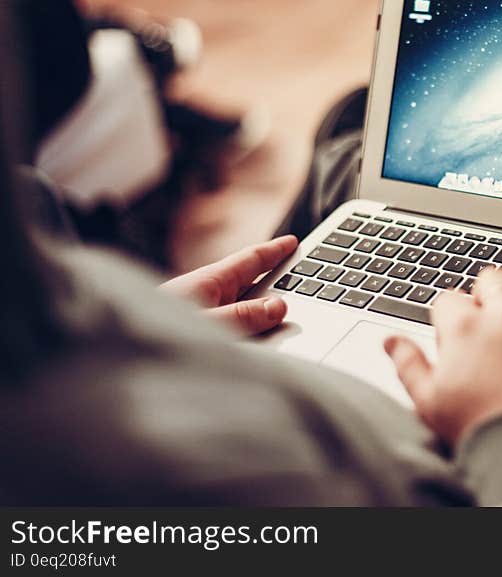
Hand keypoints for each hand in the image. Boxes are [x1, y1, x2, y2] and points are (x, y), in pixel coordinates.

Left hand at [160, 235, 297, 334]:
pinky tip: (246, 335)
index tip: (292, 241)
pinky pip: (225, 319)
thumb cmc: (150, 337)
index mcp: (208, 281)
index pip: (249, 260)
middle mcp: (202, 292)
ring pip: (234, 300)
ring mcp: (196, 310)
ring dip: (256, 301)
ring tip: (279, 304)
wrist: (111, 357)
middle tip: (295, 269)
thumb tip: (278, 306)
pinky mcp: (189, 329)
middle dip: (269, 274)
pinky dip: (242, 320)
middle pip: (244, 279)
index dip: (274, 251)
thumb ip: (242, 316)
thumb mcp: (207, 326)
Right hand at [384, 268, 501, 445]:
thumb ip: (408, 364)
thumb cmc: (480, 429)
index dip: (445, 316)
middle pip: (491, 280)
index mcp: (464, 328)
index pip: (448, 299)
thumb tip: (392, 342)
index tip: (447, 336)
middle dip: (482, 292)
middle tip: (478, 318)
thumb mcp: (429, 401)